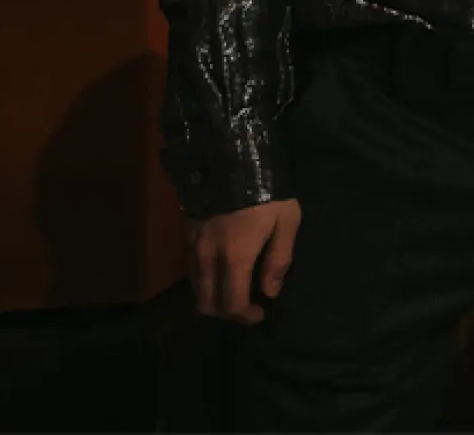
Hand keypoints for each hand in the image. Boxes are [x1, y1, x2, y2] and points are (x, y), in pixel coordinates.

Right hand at [186, 199, 302, 323]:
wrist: (232, 157)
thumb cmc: (267, 191)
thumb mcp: (287, 222)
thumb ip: (278, 260)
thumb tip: (270, 293)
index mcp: (235, 257)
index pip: (232, 304)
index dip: (246, 316)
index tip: (261, 313)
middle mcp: (208, 257)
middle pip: (207, 303)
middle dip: (227, 313)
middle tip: (248, 306)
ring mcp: (193, 246)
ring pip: (197, 288)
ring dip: (214, 297)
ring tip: (237, 289)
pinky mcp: (186, 234)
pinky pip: (192, 269)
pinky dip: (206, 280)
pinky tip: (224, 270)